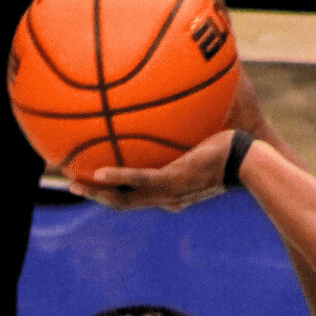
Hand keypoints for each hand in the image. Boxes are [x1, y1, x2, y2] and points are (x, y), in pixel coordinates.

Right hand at [72, 130, 236, 211]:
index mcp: (168, 192)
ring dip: (96, 192)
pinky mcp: (173, 181)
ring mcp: (168, 192)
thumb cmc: (229, 150)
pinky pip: (139, 180)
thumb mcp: (200, 145)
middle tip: (68, 182)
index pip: (133, 196)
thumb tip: (169, 113)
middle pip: (120, 202)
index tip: (89, 181)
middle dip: (92, 194)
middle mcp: (165, 197)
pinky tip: (97, 173)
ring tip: (72, 182)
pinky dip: (118, 178)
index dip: (109, 192)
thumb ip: (182, 137)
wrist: (246, 160)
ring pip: (123, 198)